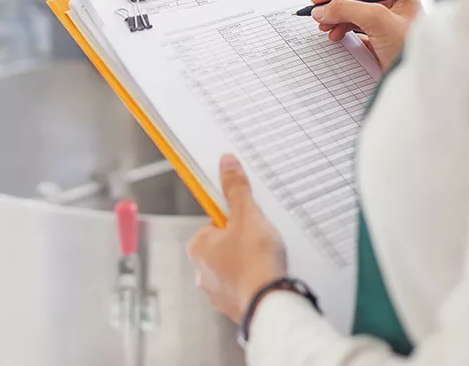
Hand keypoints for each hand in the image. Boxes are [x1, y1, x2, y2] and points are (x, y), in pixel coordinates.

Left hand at [186, 154, 286, 322]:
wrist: (270, 303)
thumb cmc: (255, 261)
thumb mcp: (248, 216)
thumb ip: (236, 189)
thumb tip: (226, 163)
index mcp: (198, 247)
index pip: (215, 223)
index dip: (236, 219)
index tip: (250, 221)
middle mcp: (201, 272)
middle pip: (225, 245)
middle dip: (243, 241)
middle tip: (262, 240)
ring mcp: (217, 292)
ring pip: (234, 267)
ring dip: (250, 262)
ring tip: (268, 260)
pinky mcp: (234, 306)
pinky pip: (244, 286)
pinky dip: (255, 281)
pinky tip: (268, 277)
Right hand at [310, 0, 421, 69]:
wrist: (417, 82)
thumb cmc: (410, 49)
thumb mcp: (378, 21)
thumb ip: (348, 9)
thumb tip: (323, 8)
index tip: (319, 0)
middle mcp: (393, 6)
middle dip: (334, 6)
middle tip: (319, 16)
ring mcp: (385, 24)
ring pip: (352, 14)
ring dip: (336, 19)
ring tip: (326, 29)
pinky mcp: (379, 41)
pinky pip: (355, 31)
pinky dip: (342, 32)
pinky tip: (337, 38)